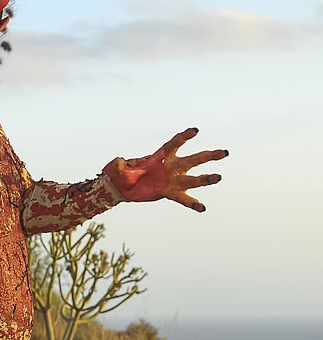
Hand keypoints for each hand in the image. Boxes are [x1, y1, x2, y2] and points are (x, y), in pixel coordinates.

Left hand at [103, 127, 228, 211]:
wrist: (121, 188)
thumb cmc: (120, 174)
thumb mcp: (116, 168)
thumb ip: (119, 165)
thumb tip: (119, 162)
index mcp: (159, 157)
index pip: (174, 145)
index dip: (184, 138)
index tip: (195, 131)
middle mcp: (169, 167)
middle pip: (191, 160)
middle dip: (207, 156)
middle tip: (223, 153)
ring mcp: (171, 180)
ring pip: (191, 179)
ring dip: (205, 179)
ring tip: (218, 177)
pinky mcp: (168, 193)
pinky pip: (182, 198)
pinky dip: (192, 203)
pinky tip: (202, 208)